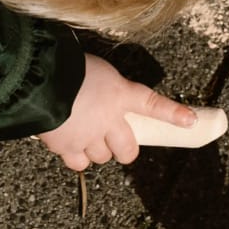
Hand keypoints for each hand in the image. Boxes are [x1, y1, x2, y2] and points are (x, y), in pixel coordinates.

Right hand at [38, 52, 200, 170]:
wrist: (39, 80)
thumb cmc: (67, 66)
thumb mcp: (98, 70)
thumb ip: (109, 88)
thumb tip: (106, 98)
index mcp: (120, 94)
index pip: (153, 105)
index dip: (173, 115)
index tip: (190, 122)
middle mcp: (110, 119)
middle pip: (127, 149)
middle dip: (125, 149)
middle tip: (118, 143)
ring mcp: (90, 136)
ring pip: (102, 156)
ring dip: (98, 150)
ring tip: (86, 135)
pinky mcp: (68, 147)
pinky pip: (79, 162)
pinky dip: (76, 156)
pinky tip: (69, 143)